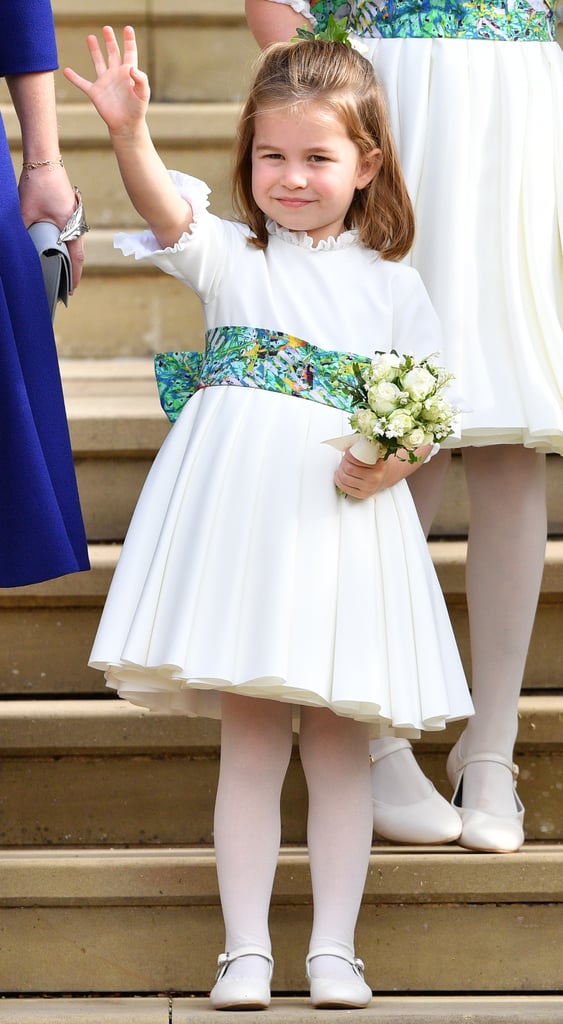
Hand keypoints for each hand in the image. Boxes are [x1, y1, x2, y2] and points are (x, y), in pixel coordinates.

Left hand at [19, 166, 84, 289]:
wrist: (44, 159)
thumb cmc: (38, 184)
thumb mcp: (25, 212)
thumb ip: (23, 232)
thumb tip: (17, 248)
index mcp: (72, 226)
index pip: (77, 258)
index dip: (75, 276)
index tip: (71, 290)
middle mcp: (77, 222)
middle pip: (77, 252)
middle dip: (71, 270)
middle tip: (64, 285)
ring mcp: (74, 215)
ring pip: (73, 242)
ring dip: (68, 256)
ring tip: (60, 269)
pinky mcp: (69, 209)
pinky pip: (69, 231)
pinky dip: (65, 242)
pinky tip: (56, 246)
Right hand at [63, 25, 149, 136]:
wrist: (126, 125)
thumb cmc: (137, 109)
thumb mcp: (143, 94)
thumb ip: (141, 80)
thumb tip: (132, 68)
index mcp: (128, 73)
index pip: (130, 52)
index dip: (129, 40)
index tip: (128, 29)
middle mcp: (116, 74)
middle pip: (113, 53)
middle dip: (110, 41)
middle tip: (106, 28)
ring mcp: (104, 82)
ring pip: (98, 62)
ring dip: (94, 51)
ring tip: (90, 37)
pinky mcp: (95, 92)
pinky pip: (82, 83)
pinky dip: (74, 78)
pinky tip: (66, 71)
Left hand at [334, 445, 431, 497]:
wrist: (387, 475)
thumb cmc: (378, 463)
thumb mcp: (374, 451)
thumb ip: (363, 446)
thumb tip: (347, 445)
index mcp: (378, 464)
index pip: (355, 459)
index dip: (348, 454)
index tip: (347, 452)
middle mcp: (375, 477)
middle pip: (348, 468)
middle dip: (343, 462)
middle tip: (344, 459)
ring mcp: (369, 487)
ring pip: (345, 478)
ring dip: (339, 471)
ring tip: (341, 467)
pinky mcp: (363, 494)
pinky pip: (345, 488)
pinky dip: (338, 481)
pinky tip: (339, 476)